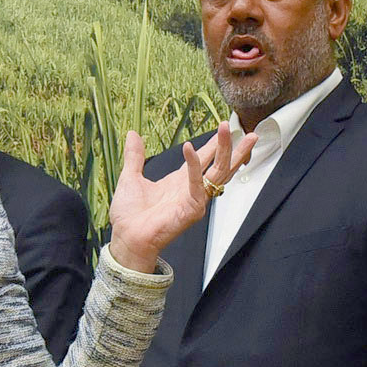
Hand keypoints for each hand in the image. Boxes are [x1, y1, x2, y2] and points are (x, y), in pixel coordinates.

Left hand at [106, 121, 256, 271]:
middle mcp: (191, 189)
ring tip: (225, 130)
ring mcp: (194, 200)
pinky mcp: (192, 209)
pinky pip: (197, 185)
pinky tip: (189, 149)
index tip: (224, 129)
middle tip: (239, 128)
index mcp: (179, 182)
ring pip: (218, 172)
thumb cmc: (129, 216)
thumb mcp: (131, 177)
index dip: (215, 144)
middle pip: (220, 165)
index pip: (204, 159)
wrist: (126, 237)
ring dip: (223, 150)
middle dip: (231, 147)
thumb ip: (135, 156)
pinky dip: (194, 166)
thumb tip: (132, 135)